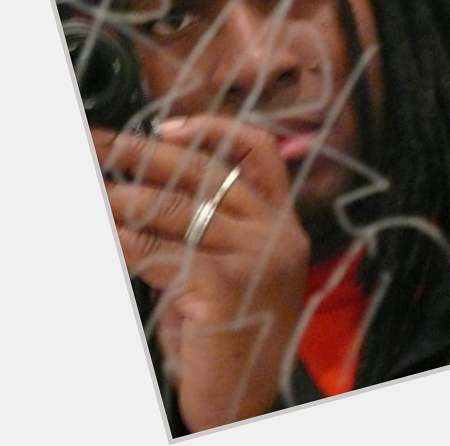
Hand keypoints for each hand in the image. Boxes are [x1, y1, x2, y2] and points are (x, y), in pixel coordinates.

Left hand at [93, 115, 309, 431]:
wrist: (247, 397)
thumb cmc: (231, 331)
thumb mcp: (234, 268)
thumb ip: (210, 226)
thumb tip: (146, 187)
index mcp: (283, 221)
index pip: (259, 151)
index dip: (213, 128)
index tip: (165, 127)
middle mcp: (276, 231)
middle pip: (204, 171)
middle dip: (144, 153)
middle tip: (99, 144)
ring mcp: (256, 255)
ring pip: (175, 208)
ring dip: (121, 198)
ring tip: (91, 193)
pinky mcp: (225, 284)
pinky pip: (157, 250)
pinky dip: (121, 240)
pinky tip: (103, 234)